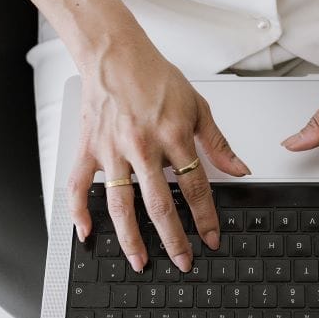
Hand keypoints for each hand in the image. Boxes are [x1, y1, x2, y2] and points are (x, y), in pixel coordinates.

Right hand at [65, 24, 250, 273]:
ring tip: (140, 262)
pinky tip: (87, 234)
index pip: (194, 187)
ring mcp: (111, 150)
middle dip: (173, 240)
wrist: (115, 54)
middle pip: (160, 205)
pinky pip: (78, 186)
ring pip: (120, 204)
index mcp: (173, 136)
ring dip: (131, 238)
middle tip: (183, 263)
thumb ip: (218, 144)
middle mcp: (142, 146)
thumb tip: (240, 170)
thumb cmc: (154, 78)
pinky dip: (79, 213)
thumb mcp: (197, 107)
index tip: (211, 239)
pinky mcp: (87, 148)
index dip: (205, 218)